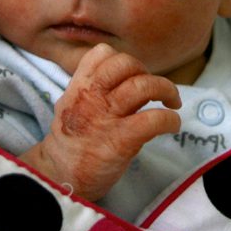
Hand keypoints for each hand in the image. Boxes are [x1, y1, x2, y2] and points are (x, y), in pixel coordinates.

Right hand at [19, 43, 181, 201]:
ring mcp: (106, 117)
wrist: (58, 178)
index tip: (131, 74)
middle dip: (145, 70)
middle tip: (153, 87)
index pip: (102, 52)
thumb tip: (124, 80)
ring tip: (172, 101)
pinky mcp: (121, 140)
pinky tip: (172, 124)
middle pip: (125, 62)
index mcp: (79, 86)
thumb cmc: (71, 142)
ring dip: (166, 89)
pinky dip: (170, 119)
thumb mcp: (71, 104)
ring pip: (143, 85)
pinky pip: (153, 119)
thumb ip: (92, 88)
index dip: (122, 58)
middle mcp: (92, 96)